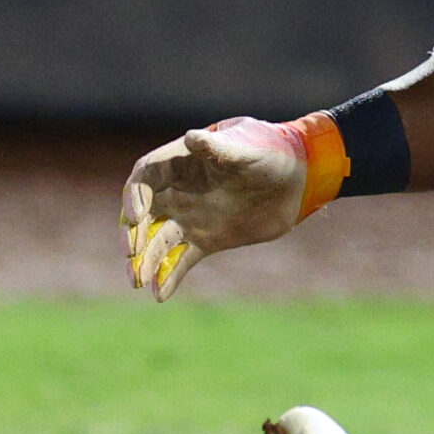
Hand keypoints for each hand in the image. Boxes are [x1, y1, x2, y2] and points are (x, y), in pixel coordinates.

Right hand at [120, 117, 314, 299]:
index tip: (137, 215)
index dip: (134, 196)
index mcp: (182, 161)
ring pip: (157, 241)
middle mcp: (179, 190)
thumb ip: (219, 147)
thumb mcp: (247, 145)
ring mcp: (191, 216)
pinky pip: (180, 260)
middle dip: (133, 233)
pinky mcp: (206, 240)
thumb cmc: (273, 150)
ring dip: (145, 260)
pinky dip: (168, 277)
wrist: (301, 178)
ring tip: (137, 282)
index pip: (145, 177)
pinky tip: (160, 295)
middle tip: (132, 253)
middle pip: (143, 213)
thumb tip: (191, 138)